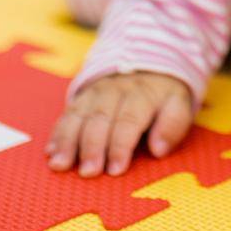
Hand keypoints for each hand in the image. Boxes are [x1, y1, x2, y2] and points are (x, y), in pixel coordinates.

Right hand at [44, 71, 193, 177]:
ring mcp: (96, 92)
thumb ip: (173, 125)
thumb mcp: (180, 103)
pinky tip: (50, 152)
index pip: (130, 120)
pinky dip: (57, 133)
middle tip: (88, 172)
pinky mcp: (81, 95)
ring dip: (68, 141)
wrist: (147, 58)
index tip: (115, 170)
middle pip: (101, 118)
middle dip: (93, 147)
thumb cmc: (164, 94)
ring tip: (60, 165)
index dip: (121, 145)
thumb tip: (159, 150)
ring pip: (79, 115)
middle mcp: (116, 90)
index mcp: (143, 93)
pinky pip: (67, 113)